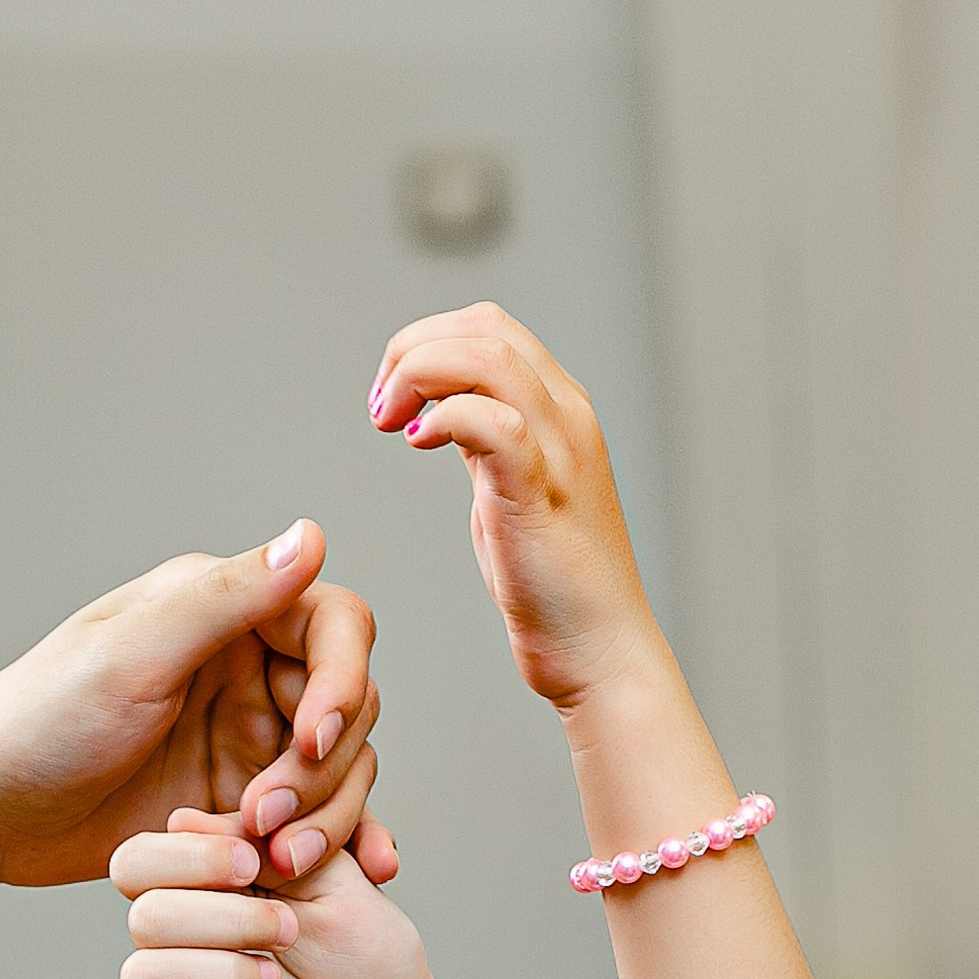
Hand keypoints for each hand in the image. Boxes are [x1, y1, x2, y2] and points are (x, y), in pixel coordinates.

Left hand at [0, 524, 395, 885]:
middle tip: (264, 820)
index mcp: (227, 613)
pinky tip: (361, 872)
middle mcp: (249, 670)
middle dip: (324, 769)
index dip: (344, 682)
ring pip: (339, 771)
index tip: (312, 740)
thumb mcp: (133, 655)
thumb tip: (311, 537)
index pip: (338, 627)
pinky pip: (311, 821)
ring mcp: (248, 741)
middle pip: (350, 708)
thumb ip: (225, 599)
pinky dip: (339, 843)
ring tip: (276, 861)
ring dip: (329, 816)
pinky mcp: (239, 805)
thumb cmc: (40, 720)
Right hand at [113, 816, 447, 978]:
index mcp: (203, 888)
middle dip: (222, 918)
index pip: (137, 863)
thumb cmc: (367, 951)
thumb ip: (265, 838)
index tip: (254, 863)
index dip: (184, 857)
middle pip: (144, 919)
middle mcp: (182, 944)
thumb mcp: (331, 874)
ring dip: (219, 972)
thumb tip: (183, 818)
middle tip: (290, 930)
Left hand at [370, 304, 664, 716]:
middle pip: (483, 327)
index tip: (390, 401)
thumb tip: (442, 414)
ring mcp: (559, 449)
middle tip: (379, 410)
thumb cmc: (554, 587)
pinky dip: (444, 418)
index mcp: (559, 409)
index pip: (488, 328)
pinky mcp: (542, 492)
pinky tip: (416, 445)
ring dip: (419, 375)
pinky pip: (494, 421)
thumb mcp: (510, 491)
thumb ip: (484, 445)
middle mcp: (566, 415)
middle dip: (412, 350)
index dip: (425, 344)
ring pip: (488, 358)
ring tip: (388, 423)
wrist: (600, 651)